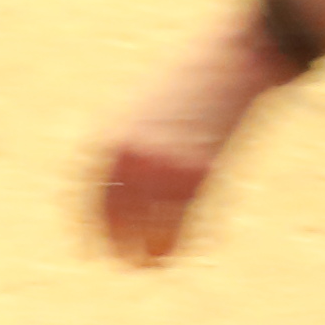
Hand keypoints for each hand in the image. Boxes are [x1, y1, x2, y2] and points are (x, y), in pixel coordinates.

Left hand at [92, 27, 290, 265]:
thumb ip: (128, 143)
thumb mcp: (145, 108)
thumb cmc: (189, 79)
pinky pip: (183, 220)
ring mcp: (166, 165)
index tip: (91, 246)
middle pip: (114, 214)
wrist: (234, 58)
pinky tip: (178, 253)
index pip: (89, 193)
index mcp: (112, 135)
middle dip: (115, 242)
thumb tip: (118, 185)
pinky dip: (179, 241)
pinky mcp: (200, 172)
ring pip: (148, 225)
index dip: (89, 225)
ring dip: (147, 252)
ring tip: (148, 267)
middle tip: (120, 262)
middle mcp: (132, 154)